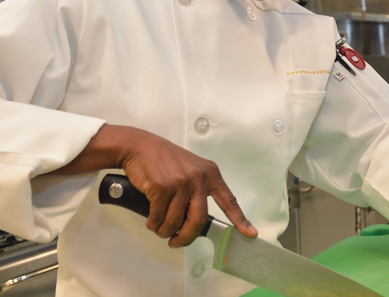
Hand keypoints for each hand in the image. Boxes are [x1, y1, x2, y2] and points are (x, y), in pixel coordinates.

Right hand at [120, 128, 257, 247]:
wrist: (138, 146)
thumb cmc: (162, 159)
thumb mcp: (189, 169)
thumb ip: (196, 191)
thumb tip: (193, 222)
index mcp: (210, 174)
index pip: (228, 200)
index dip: (240, 220)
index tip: (250, 233)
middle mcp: (198, 178)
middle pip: (199, 221)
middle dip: (186, 238)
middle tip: (177, 242)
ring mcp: (180, 182)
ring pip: (175, 222)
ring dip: (165, 231)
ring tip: (159, 228)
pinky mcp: (162, 188)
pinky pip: (158, 217)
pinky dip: (153, 224)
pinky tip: (151, 220)